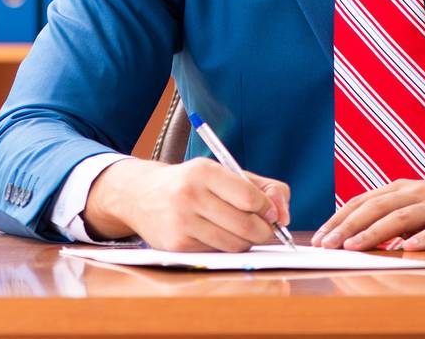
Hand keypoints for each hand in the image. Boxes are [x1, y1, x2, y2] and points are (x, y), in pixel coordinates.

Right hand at [84, 157, 290, 251]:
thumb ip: (262, 187)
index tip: (270, 212)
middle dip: (264, 231)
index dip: (268, 209)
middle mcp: (190, 195)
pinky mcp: (177, 245)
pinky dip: (225, 247)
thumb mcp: (222, 172)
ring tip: (241, 231)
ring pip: (234, 244)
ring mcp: (181, 222)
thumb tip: (284, 215)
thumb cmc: (191, 183)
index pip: (250, 197)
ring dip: (246, 242)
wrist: (140, 195)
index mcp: (203, 171)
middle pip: (246, 225)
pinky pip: (218, 253)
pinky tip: (217, 235)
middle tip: (265, 228)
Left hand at [312, 176, 424, 251]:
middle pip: (375, 209)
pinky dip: (423, 239)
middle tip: (328, 245)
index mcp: (400, 189)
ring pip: (401, 218)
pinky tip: (408, 250)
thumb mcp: (415, 205)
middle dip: (348, 227)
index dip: (339, 219)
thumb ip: (389, 216)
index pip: (362, 202)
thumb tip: (356, 235)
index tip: (320, 237)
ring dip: (375, 233)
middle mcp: (415, 194)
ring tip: (354, 246)